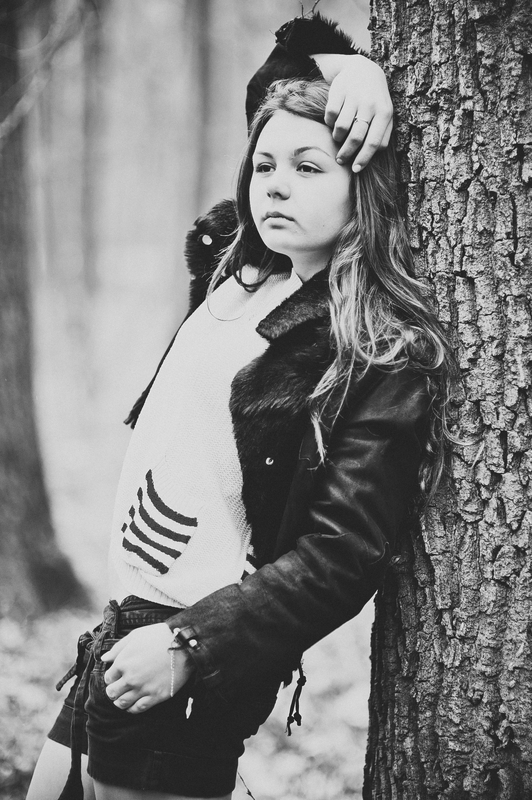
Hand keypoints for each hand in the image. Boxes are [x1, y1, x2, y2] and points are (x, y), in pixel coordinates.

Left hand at [100, 623, 193, 713]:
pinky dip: (132, 709)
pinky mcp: (155, 696)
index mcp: (123, 662)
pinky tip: (134, 704)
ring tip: (124, 698)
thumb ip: (118, 648)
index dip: (111, 677)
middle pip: (112, 693)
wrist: (183, 644)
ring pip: (122, 703)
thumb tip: (104, 658)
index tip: (117, 676)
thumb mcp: (135, 636)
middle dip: (113, 691)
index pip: (108, 678)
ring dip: (120, 702)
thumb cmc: (159, 636)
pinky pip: (138, 709)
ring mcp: (143, 688)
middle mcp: (130, 678)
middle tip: (118, 688)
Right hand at [311, 53, 393, 171]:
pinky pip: (331, 115)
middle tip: (340, 160)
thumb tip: (375, 154)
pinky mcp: (339, 90)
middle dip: (346, 153)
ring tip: (338, 138)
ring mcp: (354, 96)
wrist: (363, 69)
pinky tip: (333, 122)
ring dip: (337, 138)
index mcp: (384, 112)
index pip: (373, 142)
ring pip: (341, 128)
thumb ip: (383, 133)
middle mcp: (370, 104)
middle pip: (355, 138)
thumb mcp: (384, 113)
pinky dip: (330, 122)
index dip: (363, 159)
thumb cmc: (375, 99)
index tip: (356, 169)